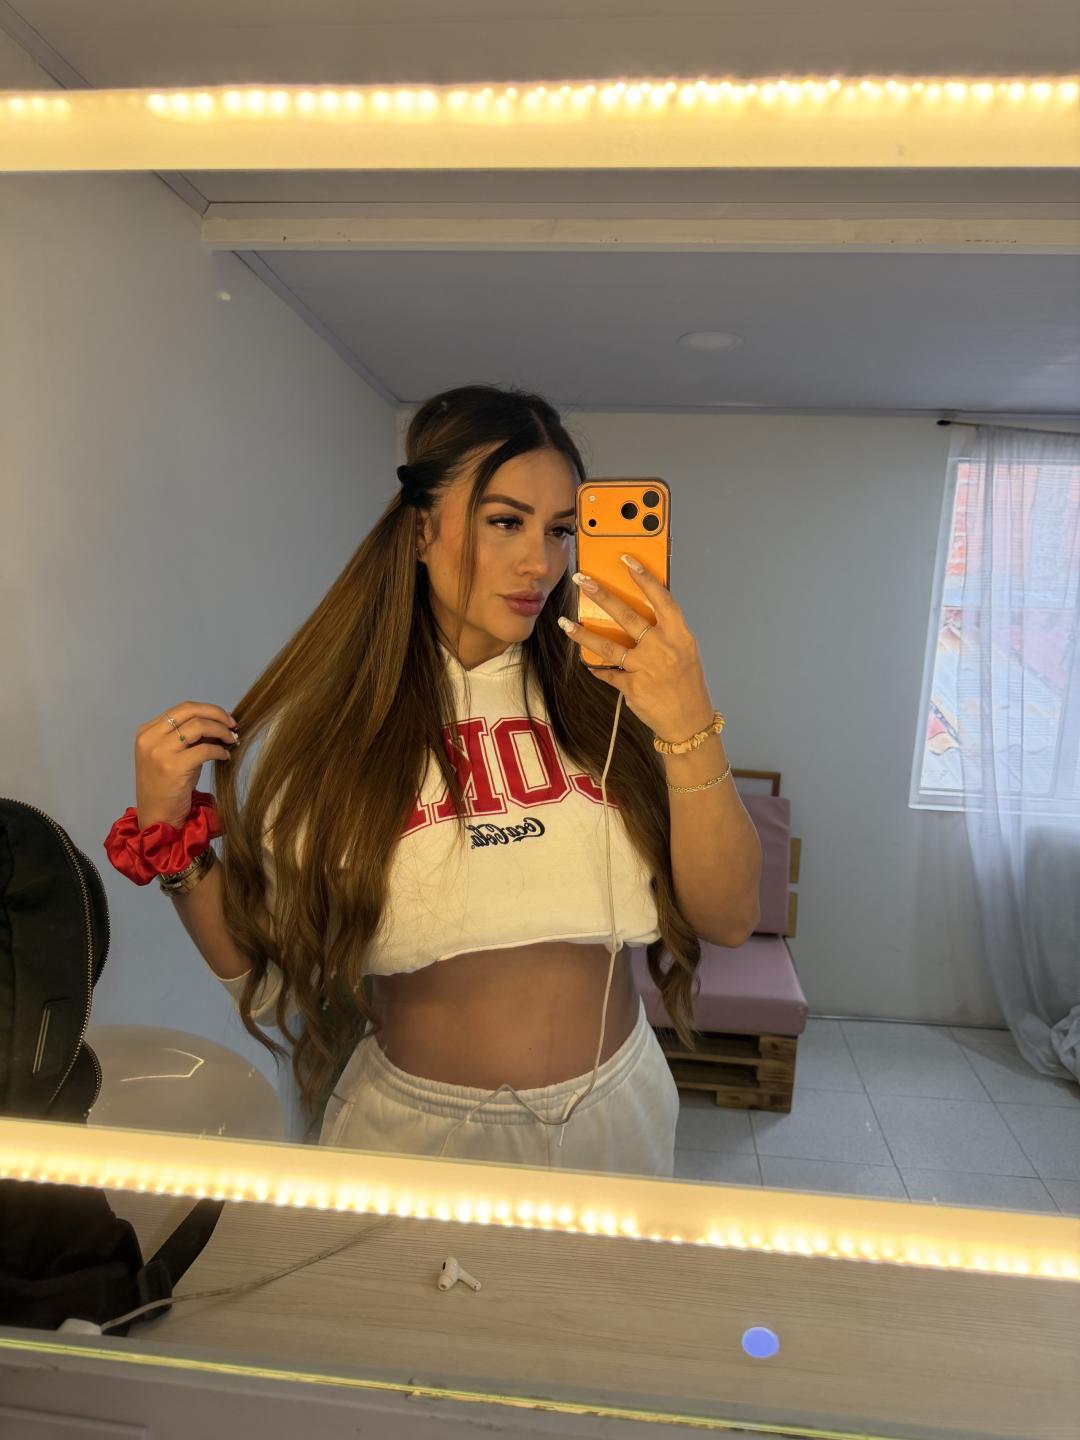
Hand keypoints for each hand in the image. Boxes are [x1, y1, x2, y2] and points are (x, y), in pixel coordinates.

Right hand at [134, 700, 238, 830]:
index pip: (182, 708)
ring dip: (221, 731)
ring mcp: (160, 752)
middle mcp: (150, 738)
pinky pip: (205, 749)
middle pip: (190, 711)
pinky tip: (225, 757)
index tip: (224, 718)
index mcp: (147, 732)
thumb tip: (218, 722)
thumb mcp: (173, 755)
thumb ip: (188, 737)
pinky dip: (220, 751)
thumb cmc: (166, 787)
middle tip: (232, 724)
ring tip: (232, 740)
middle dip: (216, 714)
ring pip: (199, 726)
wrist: (157, 817)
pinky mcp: (173, 766)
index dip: (208, 709)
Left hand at [559, 555, 715, 741]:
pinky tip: (587, 661)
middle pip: (627, 616)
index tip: (627, 559)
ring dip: (583, 632)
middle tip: (583, 581)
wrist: (689, 722)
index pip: (661, 598)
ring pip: (608, 645)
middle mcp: (662, 648)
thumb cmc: (687, 685)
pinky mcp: (632, 687)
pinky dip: (597, 667)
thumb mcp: (685, 651)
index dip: (644, 577)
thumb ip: (665, 631)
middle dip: (602, 595)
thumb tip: (640, 611)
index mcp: (679, 635)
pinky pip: (608, 672)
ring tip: (566, 622)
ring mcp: (646, 668)